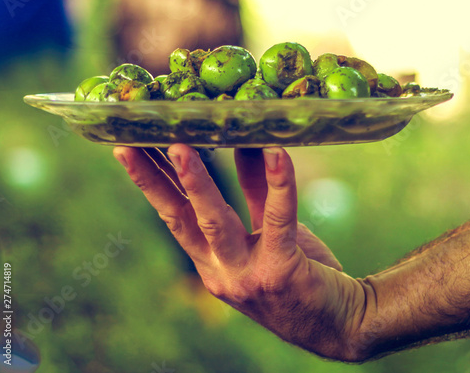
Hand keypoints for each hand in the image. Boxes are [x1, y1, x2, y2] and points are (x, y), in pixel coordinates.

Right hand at [113, 145, 365, 360]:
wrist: (339, 326)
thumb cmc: (300, 272)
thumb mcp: (268, 231)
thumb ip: (254, 190)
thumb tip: (243, 143)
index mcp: (212, 262)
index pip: (174, 215)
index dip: (151, 182)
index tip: (129, 149)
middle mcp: (220, 271)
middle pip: (178, 219)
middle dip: (152, 179)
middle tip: (131, 143)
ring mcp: (247, 275)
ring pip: (214, 222)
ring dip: (196, 182)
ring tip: (181, 146)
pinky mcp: (281, 272)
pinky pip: (278, 220)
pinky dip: (278, 184)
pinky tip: (277, 153)